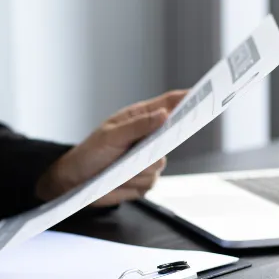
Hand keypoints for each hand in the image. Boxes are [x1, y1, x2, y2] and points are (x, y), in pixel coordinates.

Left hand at [35, 90, 185, 206]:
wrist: (75, 182)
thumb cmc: (89, 153)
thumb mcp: (110, 135)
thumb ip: (138, 125)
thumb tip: (164, 115)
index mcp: (141, 118)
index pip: (170, 104)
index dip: (188, 99)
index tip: (204, 95)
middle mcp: (149, 138)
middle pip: (171, 138)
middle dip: (158, 144)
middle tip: (144, 147)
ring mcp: (148, 161)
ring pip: (159, 165)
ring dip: (136, 169)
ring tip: (116, 168)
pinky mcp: (144, 182)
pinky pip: (149, 184)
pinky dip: (131, 184)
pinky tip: (117, 181)